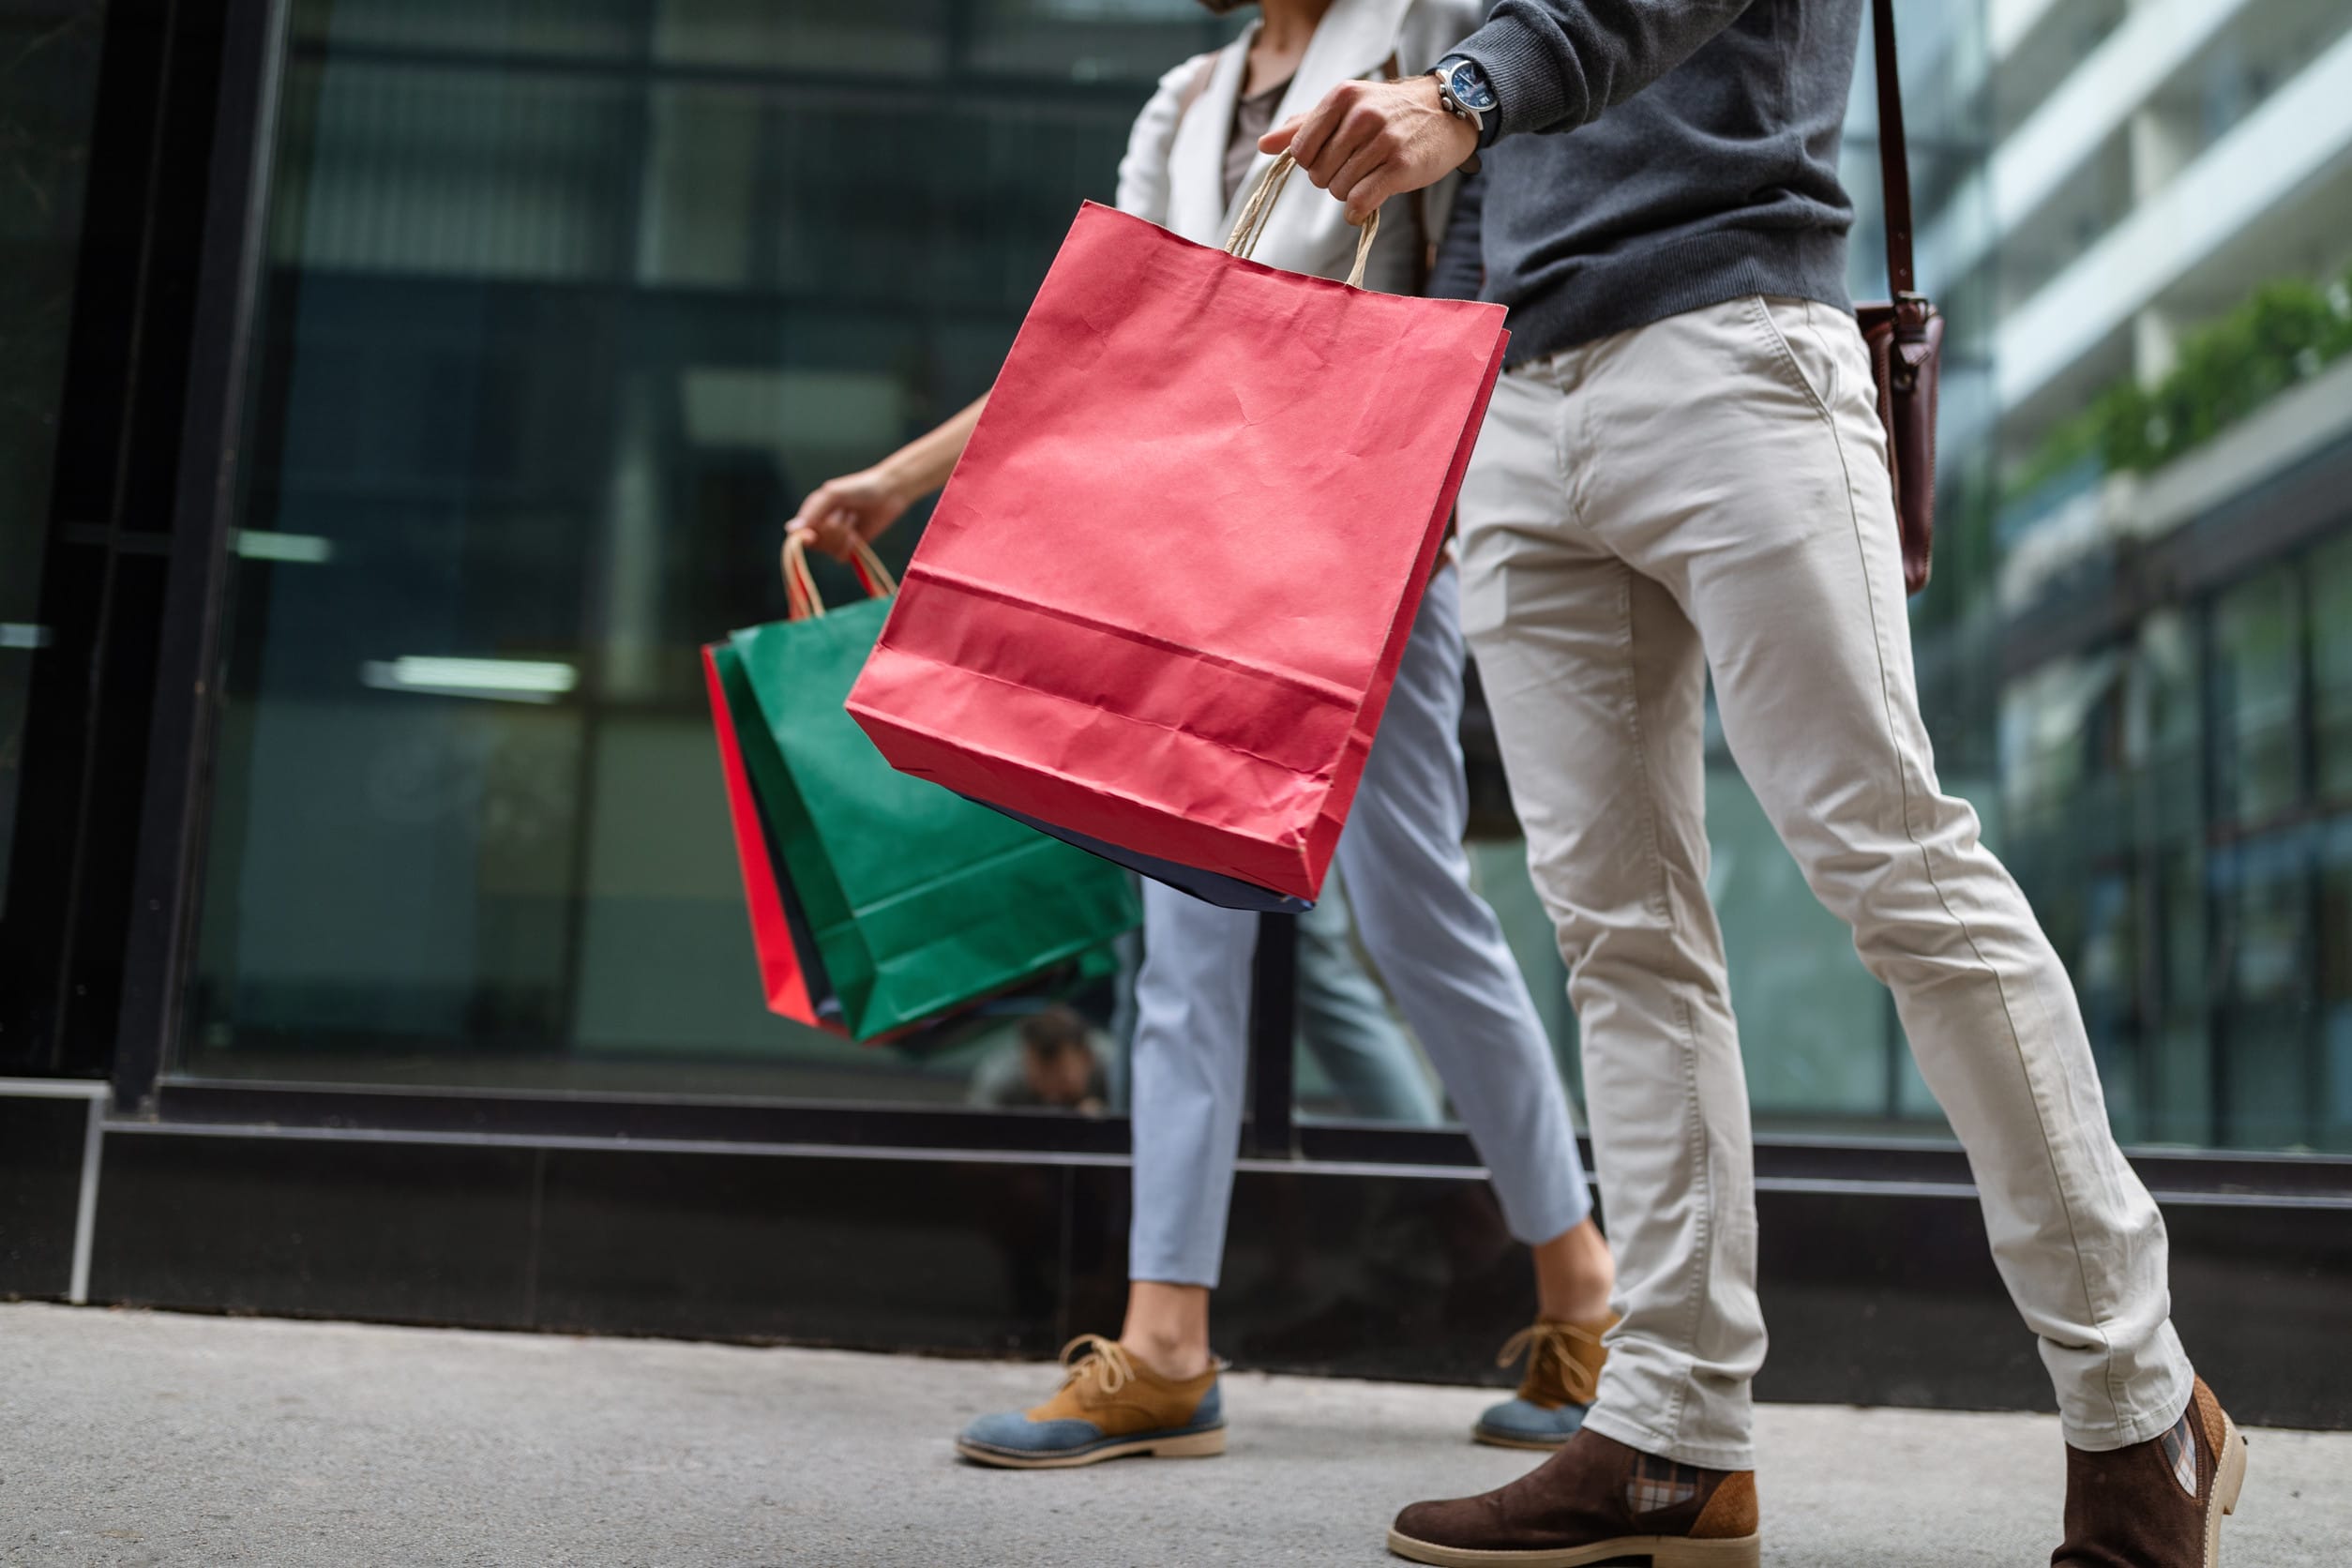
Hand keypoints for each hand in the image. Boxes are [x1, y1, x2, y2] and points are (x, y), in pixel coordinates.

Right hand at [787, 465, 912, 562]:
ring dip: (842, 536)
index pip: (799, 533)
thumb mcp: (833, 494)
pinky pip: (841, 557)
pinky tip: (858, 533)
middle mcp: (821, 526)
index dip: (804, 537)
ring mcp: (836, 538)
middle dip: (831, 531)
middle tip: (845, 513)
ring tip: (853, 518)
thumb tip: (791, 530)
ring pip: (828, 550)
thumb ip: (813, 510)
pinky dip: (850, 547)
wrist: (889, 493)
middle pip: (814, 544)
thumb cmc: (859, 488)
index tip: (811, 535)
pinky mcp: (850, 547)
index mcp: (812, 512)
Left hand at [1260, 74, 1476, 226]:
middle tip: (1356, 168)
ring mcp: (1382, 140)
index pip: (1300, 150)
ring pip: (1338, 190)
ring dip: (1349, 194)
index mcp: (1342, 97)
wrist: (1447, 111)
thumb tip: (1263, 145)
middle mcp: (1361, 115)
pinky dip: (1357, 212)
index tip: (1332, 157)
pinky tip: (1366, 205)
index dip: (1312, 163)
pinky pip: (1360, 202)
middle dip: (1332, 179)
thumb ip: (1304, 126)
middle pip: (1318, 173)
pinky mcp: (1400, 166)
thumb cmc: (1390, 113)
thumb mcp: (1347, 106)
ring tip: (1369, 178)